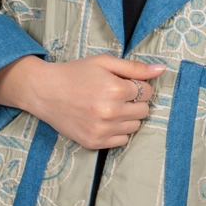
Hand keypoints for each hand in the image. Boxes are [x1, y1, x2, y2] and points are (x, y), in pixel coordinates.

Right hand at [0, 55, 165, 149]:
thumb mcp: (104, 62)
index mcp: (115, 90)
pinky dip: (118, 131)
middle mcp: (111, 112)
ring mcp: (102, 130)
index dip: (137, 85)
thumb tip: (161, 69)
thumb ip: (135, 67)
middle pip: (144, 110)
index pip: (147, 92)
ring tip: (109, 106)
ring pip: (135, 126)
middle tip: (116, 94)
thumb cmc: (74, 73)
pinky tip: (104, 119)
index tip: (123, 83)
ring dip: (128, 116)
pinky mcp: (94, 142)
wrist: (44, 91)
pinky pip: (122, 140)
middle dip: (135, 101)